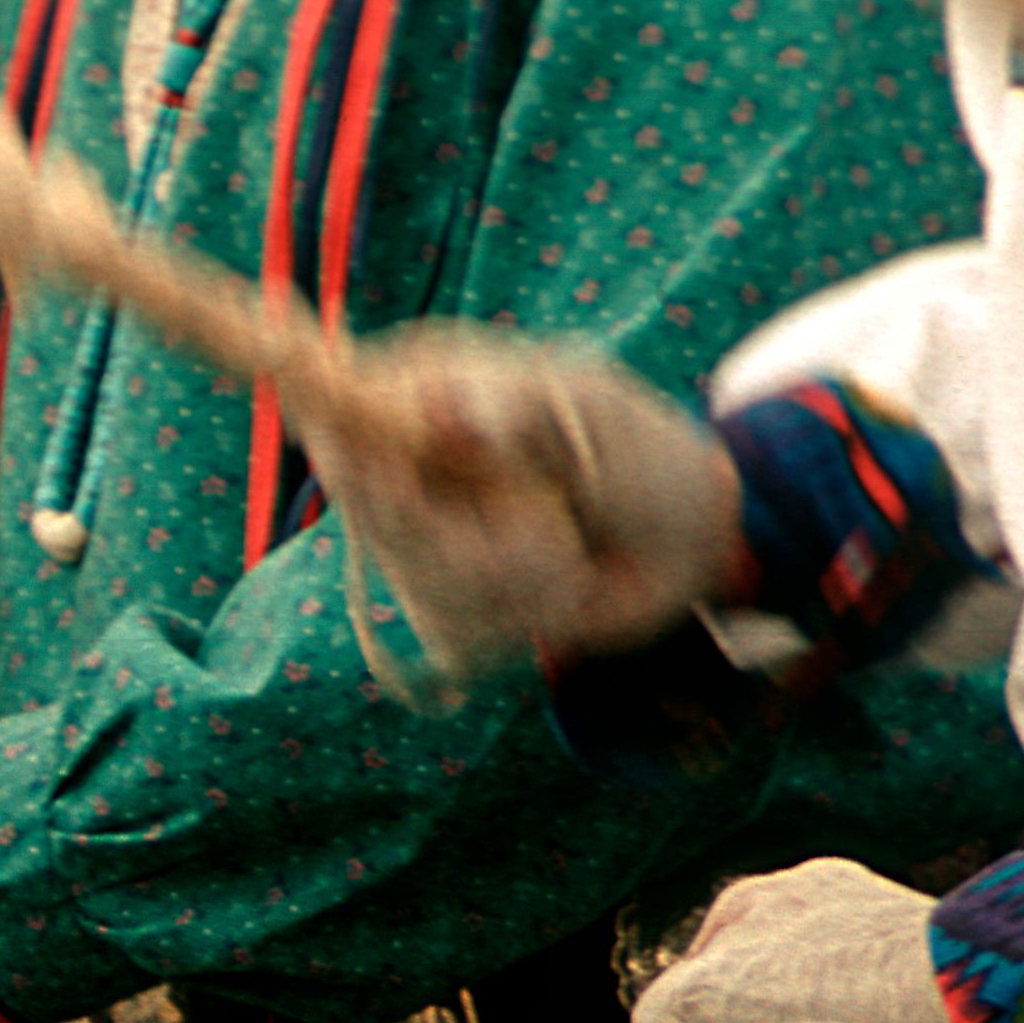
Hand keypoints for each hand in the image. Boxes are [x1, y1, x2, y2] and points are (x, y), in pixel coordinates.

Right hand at [291, 329, 738, 671]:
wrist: (691, 539)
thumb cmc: (642, 452)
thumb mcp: (589, 408)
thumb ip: (512, 406)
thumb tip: (444, 417)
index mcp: (426, 392)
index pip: (331, 406)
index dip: (338, 439)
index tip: (382, 471)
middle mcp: (407, 467)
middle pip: (377, 515)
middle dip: (465, 536)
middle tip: (545, 523)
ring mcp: (423, 542)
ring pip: (423, 581)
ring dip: (515, 577)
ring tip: (567, 550)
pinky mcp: (450, 605)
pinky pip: (456, 630)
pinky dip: (525, 614)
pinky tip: (561, 584)